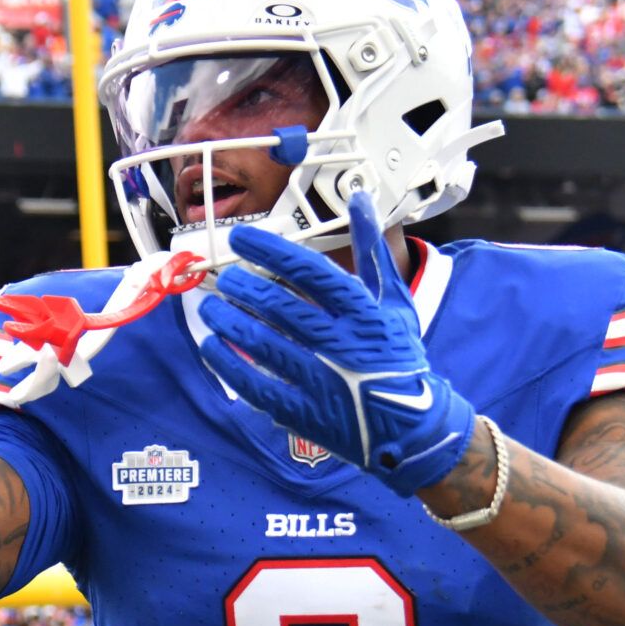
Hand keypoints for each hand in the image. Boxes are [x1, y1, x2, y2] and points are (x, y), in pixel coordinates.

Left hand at [195, 192, 475, 494]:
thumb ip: (373, 250)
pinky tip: (212, 346)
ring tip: (212, 308)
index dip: (271, 251)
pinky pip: (256, 385)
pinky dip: (229, 364)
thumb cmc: (399, 356)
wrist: (412, 427)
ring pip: (262, 343)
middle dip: (243, 287)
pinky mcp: (305, 413)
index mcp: (363, 313)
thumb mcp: (394, 301)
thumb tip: (361, 198)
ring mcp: (321, 381)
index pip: (310, 271)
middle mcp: (341, 344)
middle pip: (279, 307)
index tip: (243, 239)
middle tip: (224, 277)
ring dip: (230, 321)